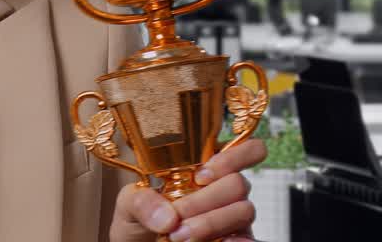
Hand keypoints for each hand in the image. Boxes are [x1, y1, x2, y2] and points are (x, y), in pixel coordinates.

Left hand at [109, 139, 265, 241]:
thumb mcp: (129, 204)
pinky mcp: (235, 240)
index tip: (202, 175)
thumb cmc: (139, 219)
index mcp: (205, 168)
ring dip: (211, 223)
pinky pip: (252, 239)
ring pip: (244, 210)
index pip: (246, 149)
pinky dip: (238, 241)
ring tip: (178, 236)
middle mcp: (225, 189)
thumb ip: (142, 201)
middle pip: (239, 183)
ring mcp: (233, 217)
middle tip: (176, 217)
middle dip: (204, 200)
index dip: (234, 157)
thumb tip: (168, 217)